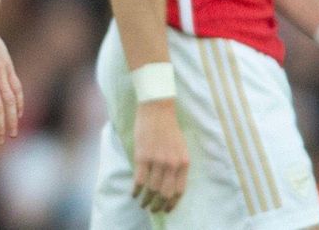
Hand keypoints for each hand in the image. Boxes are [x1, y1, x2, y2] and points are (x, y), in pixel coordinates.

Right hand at [131, 98, 189, 212]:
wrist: (157, 109)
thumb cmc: (168, 127)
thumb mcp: (180, 147)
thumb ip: (177, 165)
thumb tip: (170, 183)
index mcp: (184, 162)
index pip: (179, 191)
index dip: (172, 203)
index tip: (167, 209)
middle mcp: (172, 164)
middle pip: (165, 193)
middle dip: (158, 205)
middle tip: (153, 210)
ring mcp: (157, 161)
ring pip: (152, 189)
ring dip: (146, 199)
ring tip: (142, 203)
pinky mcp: (142, 157)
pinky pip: (139, 180)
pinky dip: (136, 190)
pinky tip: (133, 194)